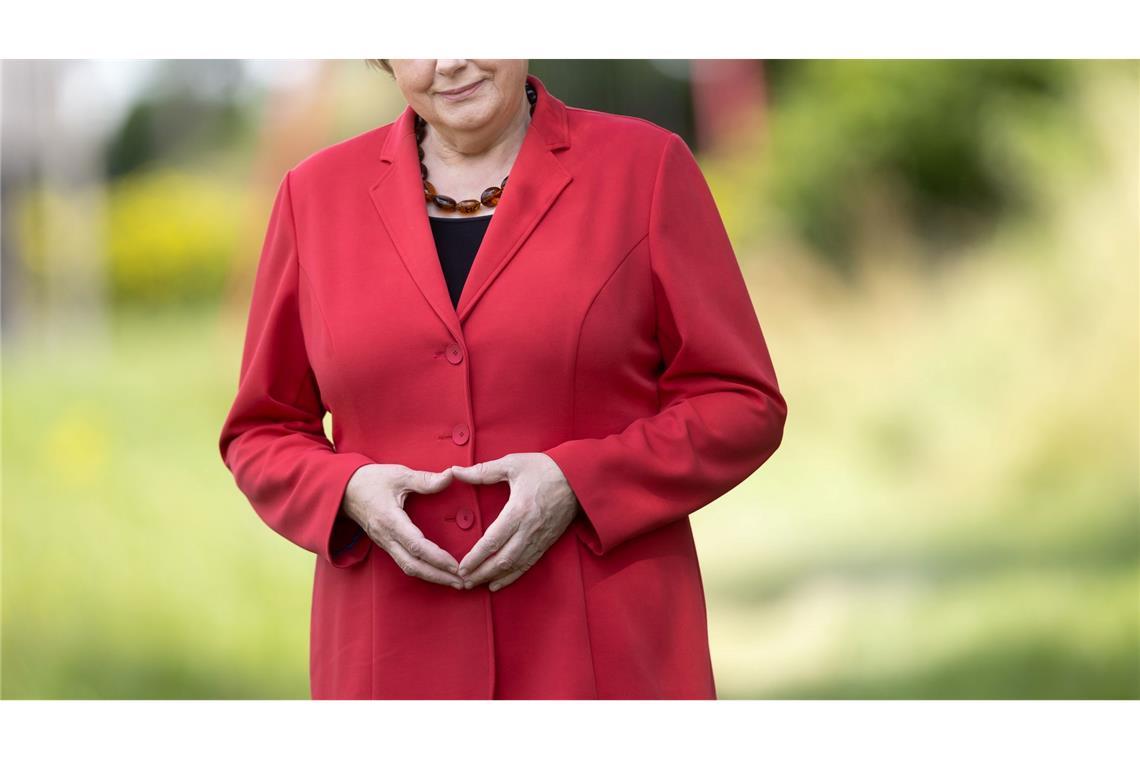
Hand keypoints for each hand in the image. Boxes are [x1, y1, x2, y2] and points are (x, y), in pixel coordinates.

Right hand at [341, 464, 464, 588]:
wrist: (344, 490)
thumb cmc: (371, 480)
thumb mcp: (399, 475)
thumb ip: (425, 479)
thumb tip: (450, 476)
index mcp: (390, 520)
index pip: (416, 545)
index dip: (436, 557)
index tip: (456, 565)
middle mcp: (386, 537)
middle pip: (413, 565)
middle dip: (438, 576)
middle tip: (462, 582)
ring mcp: (384, 543)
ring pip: (408, 567)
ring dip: (432, 577)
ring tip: (455, 582)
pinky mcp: (386, 545)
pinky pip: (404, 563)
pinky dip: (423, 571)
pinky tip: (438, 573)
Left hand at [449, 453, 579, 590]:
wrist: (579, 478)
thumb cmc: (545, 469)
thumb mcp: (513, 464)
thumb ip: (483, 471)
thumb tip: (455, 471)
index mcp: (519, 510)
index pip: (492, 541)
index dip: (475, 557)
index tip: (461, 567)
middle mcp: (529, 530)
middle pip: (502, 560)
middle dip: (481, 573)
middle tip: (463, 581)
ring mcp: (539, 538)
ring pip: (514, 566)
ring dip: (494, 578)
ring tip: (475, 584)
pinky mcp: (546, 542)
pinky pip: (527, 564)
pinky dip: (512, 576)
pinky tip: (498, 583)